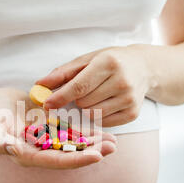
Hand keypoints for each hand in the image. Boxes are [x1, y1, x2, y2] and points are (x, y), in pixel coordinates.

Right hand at [0, 88, 117, 168]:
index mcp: (26, 154)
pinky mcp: (51, 130)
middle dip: (90, 152)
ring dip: (92, 144)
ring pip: (73, 145)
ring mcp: (46, 141)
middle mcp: (38, 151)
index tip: (95, 156)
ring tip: (113, 142)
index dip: (74, 160)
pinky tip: (103, 134)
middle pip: (68, 155)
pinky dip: (87, 134)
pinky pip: (71, 134)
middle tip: (112, 148)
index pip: (53, 160)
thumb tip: (8, 147)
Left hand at [36, 46, 155, 126]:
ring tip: (96, 95)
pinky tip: (105, 102)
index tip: (46, 104)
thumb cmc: (110, 61)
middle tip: (85, 90)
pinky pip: (104, 122)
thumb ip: (62, 73)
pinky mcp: (133, 113)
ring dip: (87, 108)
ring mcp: (129, 99)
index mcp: (109, 63)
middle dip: (77, 100)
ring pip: (92, 114)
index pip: (79, 86)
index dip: (60, 97)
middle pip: (84, 103)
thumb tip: (39, 85)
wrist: (144, 67)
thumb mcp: (87, 60)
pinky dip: (98, 116)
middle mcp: (122, 81)